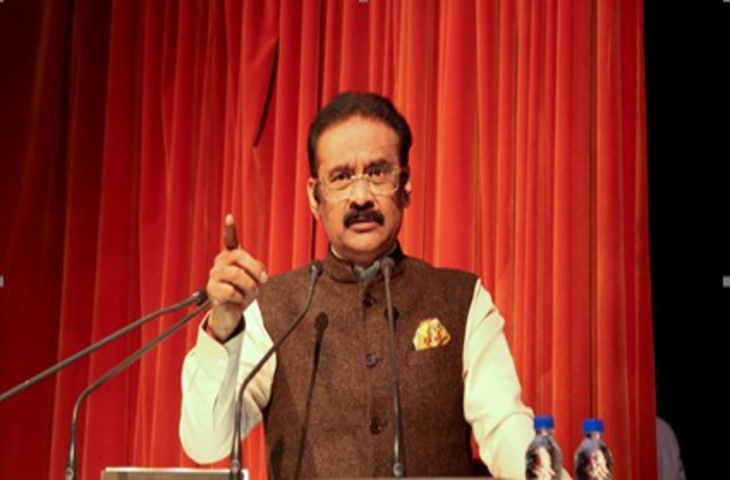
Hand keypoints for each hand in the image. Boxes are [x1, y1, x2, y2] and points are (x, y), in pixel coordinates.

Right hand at [205, 214, 267, 341]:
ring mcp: (214, 275)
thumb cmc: (244, 292)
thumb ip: (259, 271)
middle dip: (256, 269)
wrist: (231, 313)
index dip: (230, 229)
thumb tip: (261, 276)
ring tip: (251, 293)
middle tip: (264, 280)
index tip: (229, 217)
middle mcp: (221, 262)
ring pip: (237, 275)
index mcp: (231, 256)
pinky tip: (237, 300)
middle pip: (240, 256)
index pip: (230, 240)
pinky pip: (231, 291)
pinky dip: (240, 298)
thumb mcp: (256, 279)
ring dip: (250, 286)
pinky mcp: (212, 290)